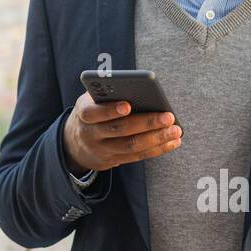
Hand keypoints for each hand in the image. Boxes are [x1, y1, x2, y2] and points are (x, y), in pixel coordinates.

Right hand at [62, 91, 181, 174]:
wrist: (75, 143)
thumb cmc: (93, 111)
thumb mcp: (92, 99)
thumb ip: (108, 94)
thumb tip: (139, 89)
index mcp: (83, 114)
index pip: (93, 113)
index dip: (109, 110)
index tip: (128, 105)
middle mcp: (90, 134)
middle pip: (119, 130)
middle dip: (146, 123)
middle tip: (168, 117)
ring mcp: (102, 150)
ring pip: (131, 146)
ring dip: (156, 139)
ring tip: (176, 131)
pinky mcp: (113, 161)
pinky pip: (137, 156)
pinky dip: (157, 149)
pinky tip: (172, 142)